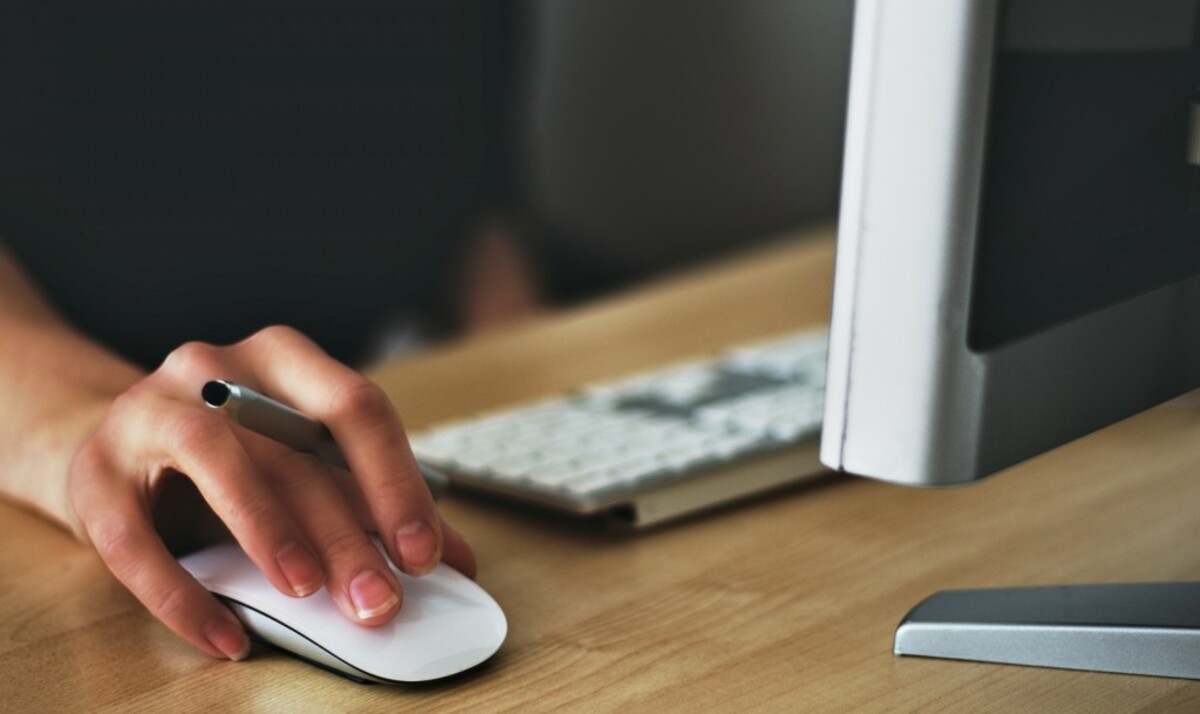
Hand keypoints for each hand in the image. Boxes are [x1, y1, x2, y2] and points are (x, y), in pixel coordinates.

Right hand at [68, 325, 475, 660]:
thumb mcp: (304, 467)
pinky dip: (183, 594)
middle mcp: (216, 368)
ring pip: (215, 459)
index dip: (395, 482)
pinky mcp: (94, 472)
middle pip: (293, 448)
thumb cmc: (232, 457)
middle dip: (345, 532)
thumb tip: (455, 559)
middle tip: (378, 599)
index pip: (355, 408)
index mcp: (284, 360)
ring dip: (268, 529)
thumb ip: (373, 505)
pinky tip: (226, 637)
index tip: (425, 552)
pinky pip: (133, 537)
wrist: (117, 448)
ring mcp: (147, 411)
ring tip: (306, 592)